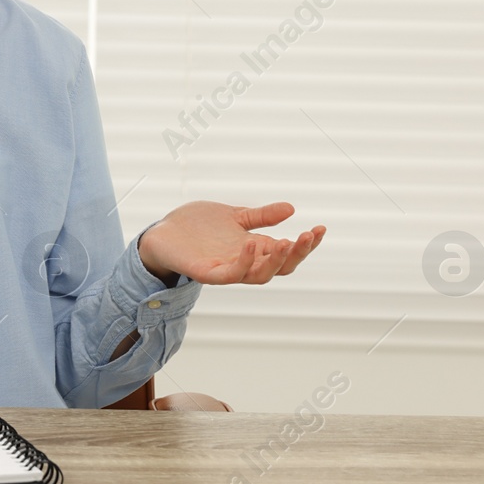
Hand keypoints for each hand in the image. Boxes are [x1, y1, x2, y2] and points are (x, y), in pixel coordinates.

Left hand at [138, 200, 324, 285]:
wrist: (162, 231)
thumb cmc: (196, 226)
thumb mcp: (233, 216)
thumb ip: (260, 216)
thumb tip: (291, 208)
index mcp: (253, 250)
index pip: (286, 254)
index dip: (305, 245)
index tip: (321, 228)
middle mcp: (243, 263)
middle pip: (279, 268)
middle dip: (297, 254)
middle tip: (309, 235)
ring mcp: (226, 269)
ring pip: (259, 276)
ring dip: (275, 261)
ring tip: (285, 241)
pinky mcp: (207, 272)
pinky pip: (230, 275)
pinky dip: (243, 262)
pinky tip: (250, 243)